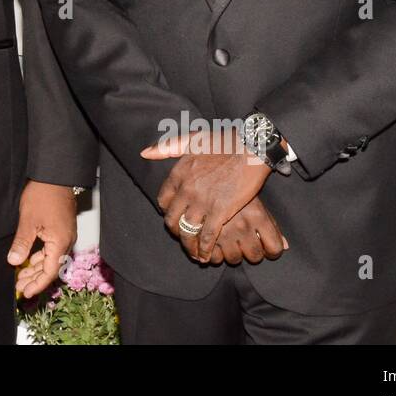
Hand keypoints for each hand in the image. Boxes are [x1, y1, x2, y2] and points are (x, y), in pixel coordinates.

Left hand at [7, 181, 77, 296]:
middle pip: (51, 267)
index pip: (49, 271)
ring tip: (21, 275)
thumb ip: (22, 243)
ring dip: (36, 268)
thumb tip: (14, 261)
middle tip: (19, 286)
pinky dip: (39, 256)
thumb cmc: (44, 194)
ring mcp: (65, 235)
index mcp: (60, 242)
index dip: (37, 284)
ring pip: (50, 259)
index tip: (25, 292)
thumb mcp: (28, 220)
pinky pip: (51, 249)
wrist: (54, 175)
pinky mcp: (61, 229)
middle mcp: (66, 241)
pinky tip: (28, 259)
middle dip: (35, 278)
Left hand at [141, 128, 271, 263]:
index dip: (166, 211)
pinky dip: (204, 249)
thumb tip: (144, 153)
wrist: (251, 147)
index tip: (173, 216)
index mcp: (179, 173)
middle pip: (172, 219)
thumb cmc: (224, 142)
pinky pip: (206, 237)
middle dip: (176, 232)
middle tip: (183, 238)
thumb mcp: (192, 140)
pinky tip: (205, 256)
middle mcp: (187, 189)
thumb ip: (166, 147)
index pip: (163, 200)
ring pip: (187, 231)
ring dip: (189, 245)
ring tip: (193, 253)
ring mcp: (202, 201)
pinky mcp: (220, 212)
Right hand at [204, 195, 288, 265]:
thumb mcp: (255, 200)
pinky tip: (215, 247)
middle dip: (252, 254)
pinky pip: (214, 258)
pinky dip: (215, 256)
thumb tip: (285, 246)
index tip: (267, 249)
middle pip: (255, 256)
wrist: (204, 173)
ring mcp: (223, 231)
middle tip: (246, 246)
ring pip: (234, 259)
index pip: (275, 248)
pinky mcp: (204, 234)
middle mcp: (242, 225)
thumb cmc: (233, 188)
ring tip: (230, 244)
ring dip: (233, 255)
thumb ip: (270, 224)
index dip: (273, 252)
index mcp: (257, 215)